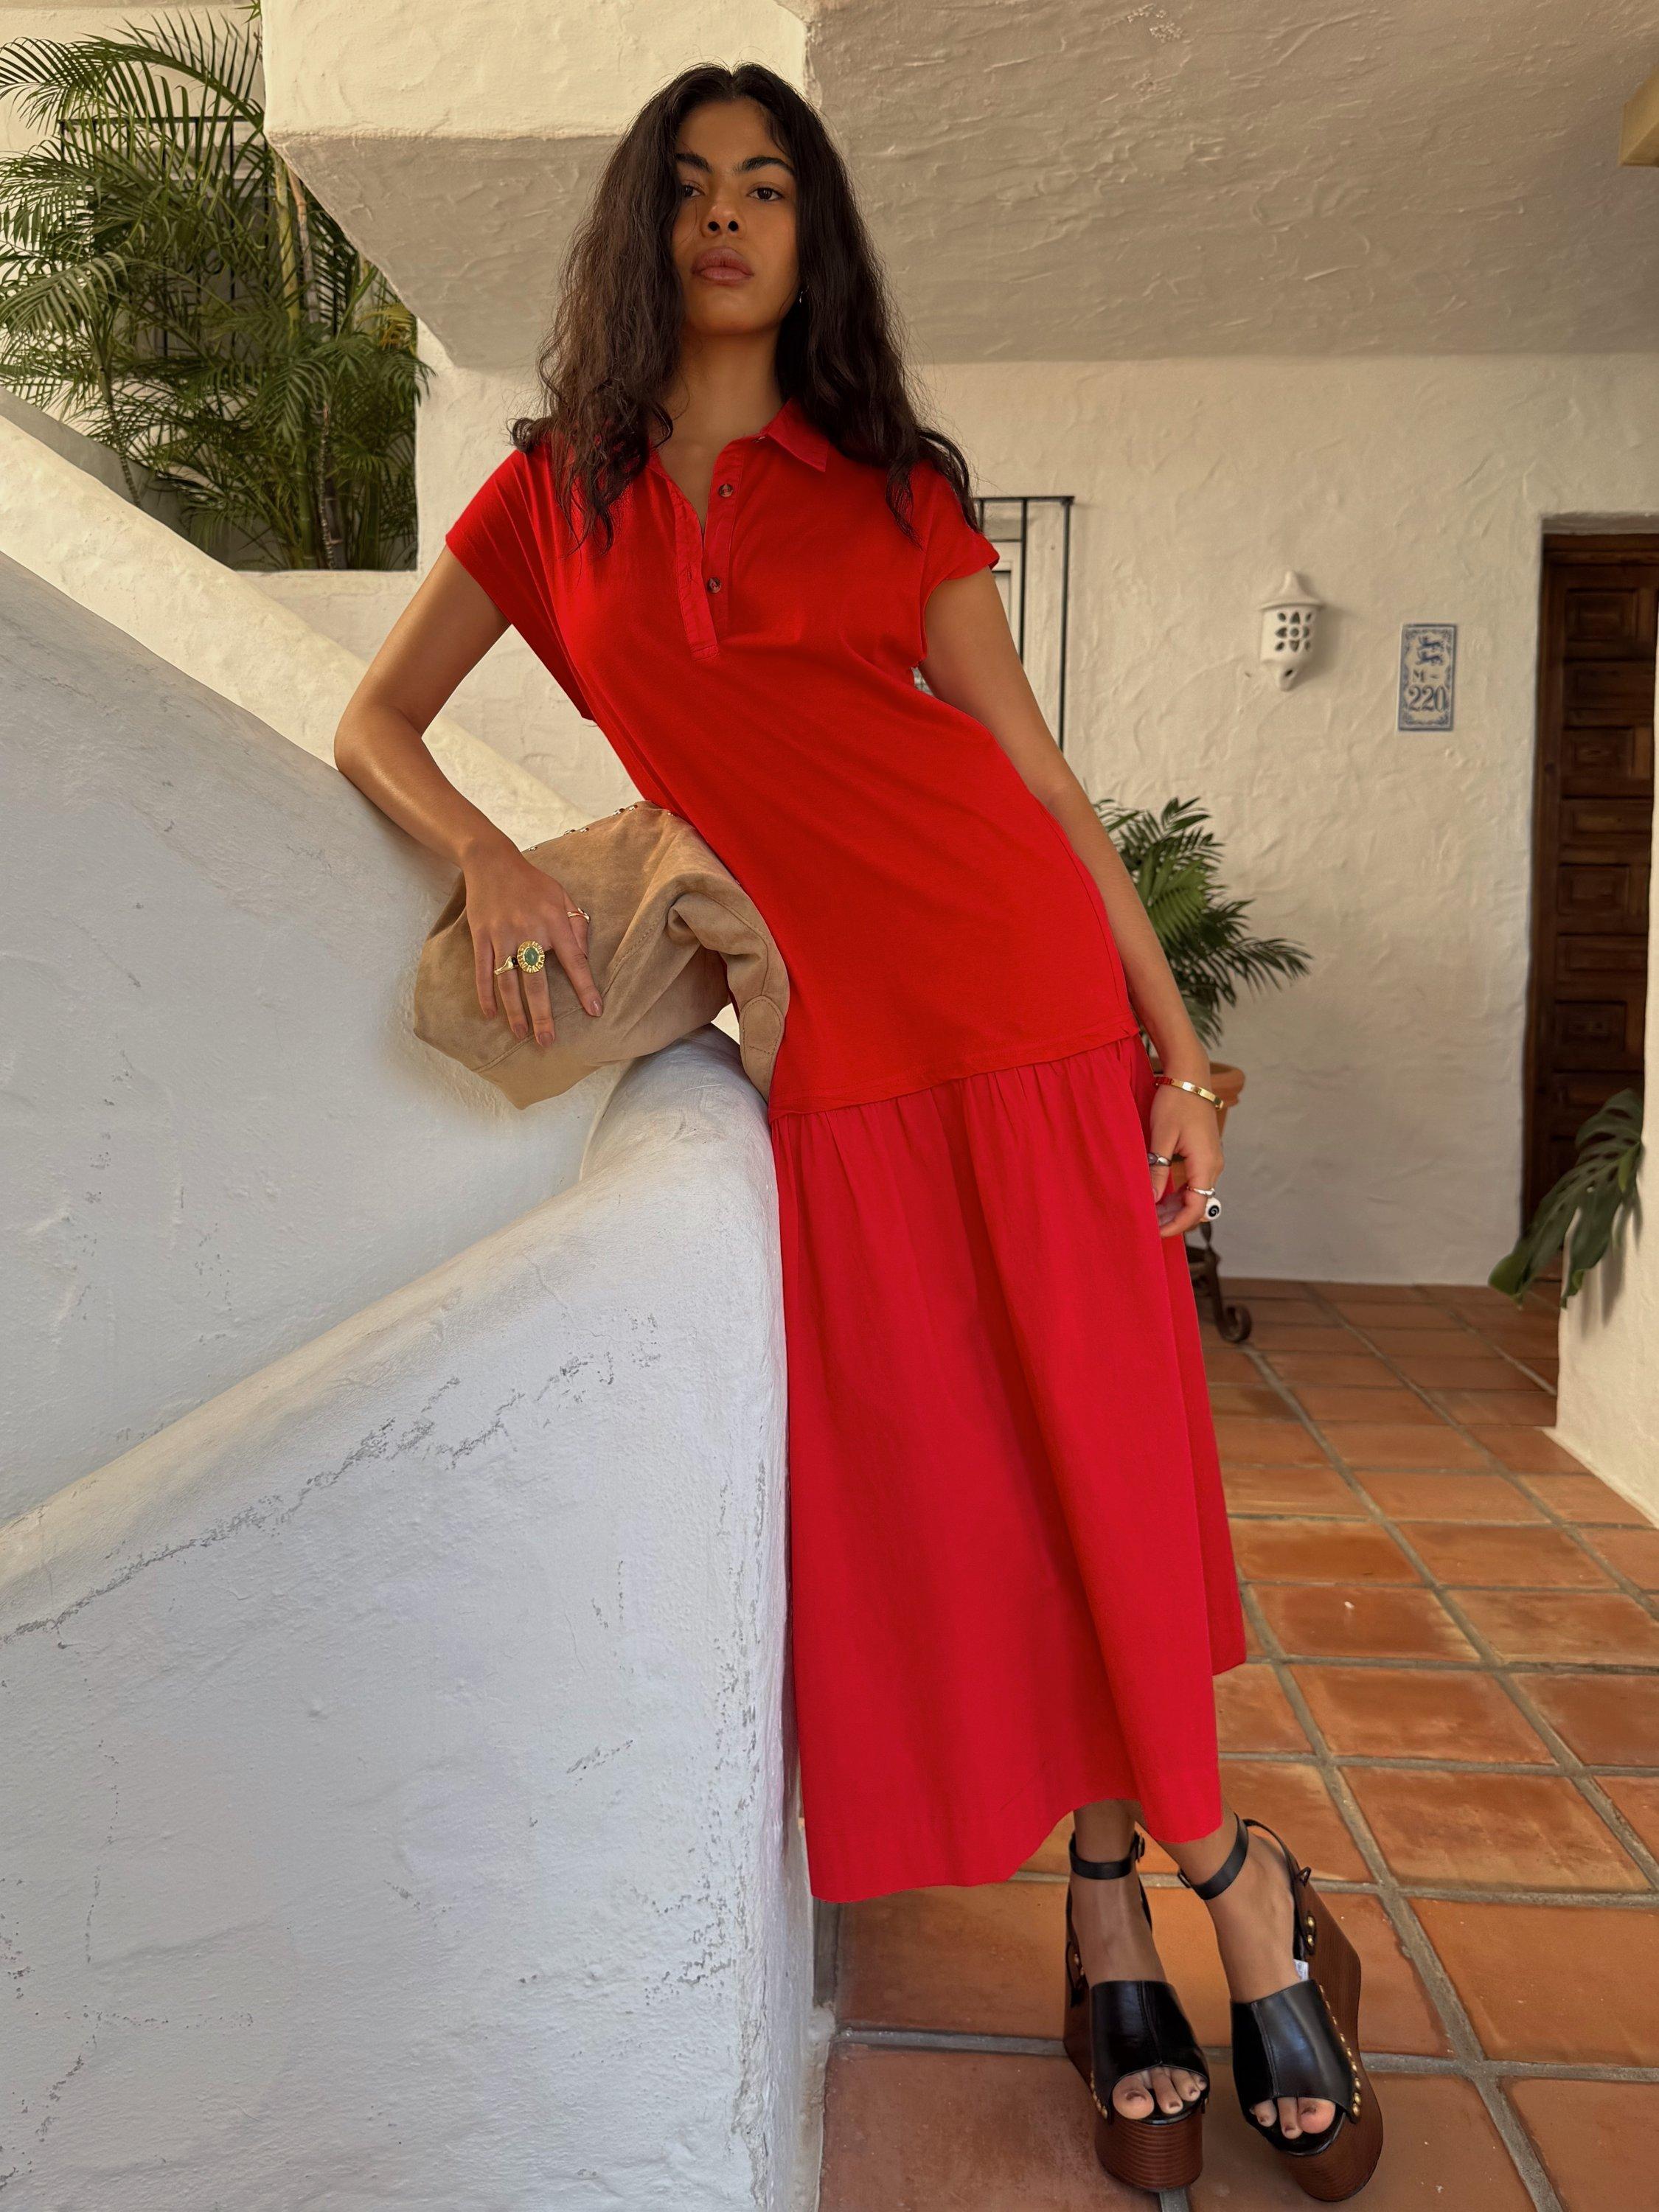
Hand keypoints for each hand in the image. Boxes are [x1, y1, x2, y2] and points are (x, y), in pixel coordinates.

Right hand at [463, 841, 602, 1047]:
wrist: (492, 862)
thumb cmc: (533, 883)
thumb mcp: (563, 897)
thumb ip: (577, 925)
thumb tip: (583, 957)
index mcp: (554, 922)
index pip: (574, 961)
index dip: (585, 988)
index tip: (594, 1011)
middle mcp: (528, 931)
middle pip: (536, 981)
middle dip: (542, 1014)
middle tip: (548, 1041)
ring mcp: (502, 935)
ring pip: (508, 982)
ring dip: (515, 1011)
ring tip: (521, 1034)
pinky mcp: (481, 937)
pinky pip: (484, 971)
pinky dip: (486, 994)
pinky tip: (491, 1014)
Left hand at [1147, 1084, 1222, 1238]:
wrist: (1190, 1077)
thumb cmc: (1175, 1102)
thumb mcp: (1162, 1137)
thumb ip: (1158, 1169)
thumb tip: (1152, 1199)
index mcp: (1205, 1164)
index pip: (1196, 1209)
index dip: (1176, 1225)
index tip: (1155, 1232)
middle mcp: (1213, 1166)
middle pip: (1197, 1206)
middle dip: (1174, 1219)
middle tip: (1147, 1225)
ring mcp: (1211, 1161)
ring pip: (1196, 1195)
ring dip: (1175, 1207)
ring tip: (1150, 1213)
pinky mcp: (1205, 1155)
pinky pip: (1195, 1183)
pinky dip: (1179, 1194)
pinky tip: (1160, 1195)